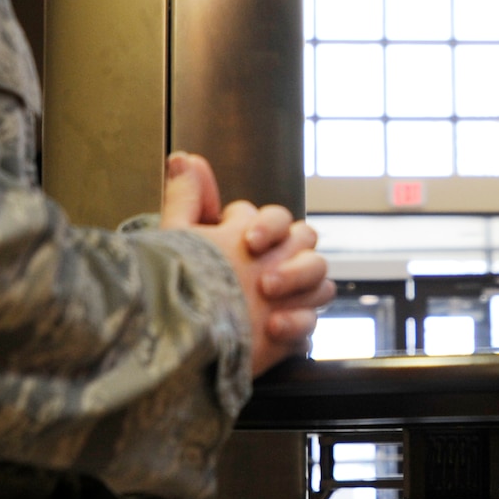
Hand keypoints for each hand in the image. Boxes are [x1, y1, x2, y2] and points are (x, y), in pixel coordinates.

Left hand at [161, 152, 334, 374]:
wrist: (180, 340)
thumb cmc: (179, 284)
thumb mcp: (177, 240)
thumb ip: (186, 197)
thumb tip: (185, 158)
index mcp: (252, 238)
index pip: (278, 218)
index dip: (268, 226)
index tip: (249, 242)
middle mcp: (274, 263)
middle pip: (308, 244)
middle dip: (292, 259)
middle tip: (264, 280)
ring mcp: (286, 298)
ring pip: (321, 279)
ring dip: (300, 285)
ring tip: (269, 300)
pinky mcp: (290, 332)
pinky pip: (312, 322)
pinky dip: (296, 323)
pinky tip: (272, 328)